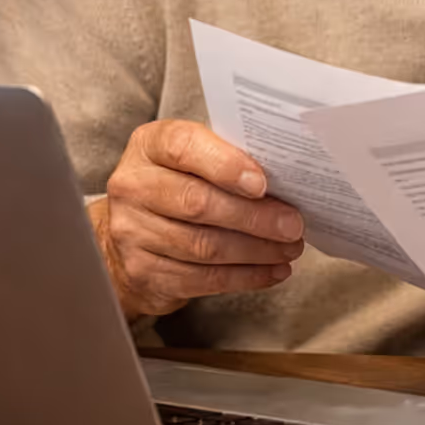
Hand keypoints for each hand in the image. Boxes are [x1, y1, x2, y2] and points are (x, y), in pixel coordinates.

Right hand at [93, 119, 304, 319]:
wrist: (132, 231)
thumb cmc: (178, 183)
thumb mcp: (195, 157)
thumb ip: (230, 159)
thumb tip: (286, 181)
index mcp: (149, 146)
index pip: (184, 148)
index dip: (225, 165)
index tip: (262, 183)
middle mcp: (133, 186)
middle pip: (198, 204)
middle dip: (254, 217)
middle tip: (292, 225)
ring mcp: (131, 232)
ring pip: (203, 246)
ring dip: (256, 251)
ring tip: (289, 249)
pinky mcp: (142, 272)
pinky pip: (201, 279)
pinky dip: (244, 277)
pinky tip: (271, 271)